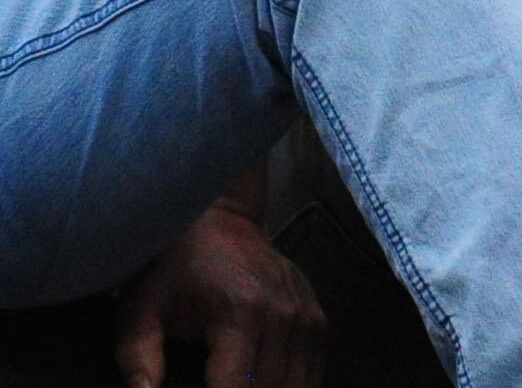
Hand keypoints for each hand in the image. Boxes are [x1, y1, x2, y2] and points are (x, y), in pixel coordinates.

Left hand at [115, 204, 323, 387]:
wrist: (217, 217)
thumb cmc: (172, 266)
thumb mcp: (140, 311)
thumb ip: (138, 362)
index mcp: (243, 314)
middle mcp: (286, 316)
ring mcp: (308, 315)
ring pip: (301, 385)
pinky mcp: (317, 316)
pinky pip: (314, 370)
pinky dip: (294, 387)